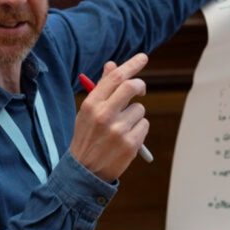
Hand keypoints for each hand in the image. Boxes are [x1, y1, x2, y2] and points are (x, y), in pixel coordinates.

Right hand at [69, 53, 150, 181]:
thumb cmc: (87, 137)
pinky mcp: (131, 144)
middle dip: (140, 85)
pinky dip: (139, 129)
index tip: (143, 57)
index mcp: (91, 105)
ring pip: (140, 109)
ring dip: (135, 115)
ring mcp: (118, 130)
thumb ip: (102, 88)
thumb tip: (113, 65)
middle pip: (132, 87)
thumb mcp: (88, 112)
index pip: (115, 77)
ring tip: (121, 128)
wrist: (85, 172)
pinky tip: (126, 138)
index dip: (132, 65)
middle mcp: (104, 115)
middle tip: (140, 89)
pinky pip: (144, 125)